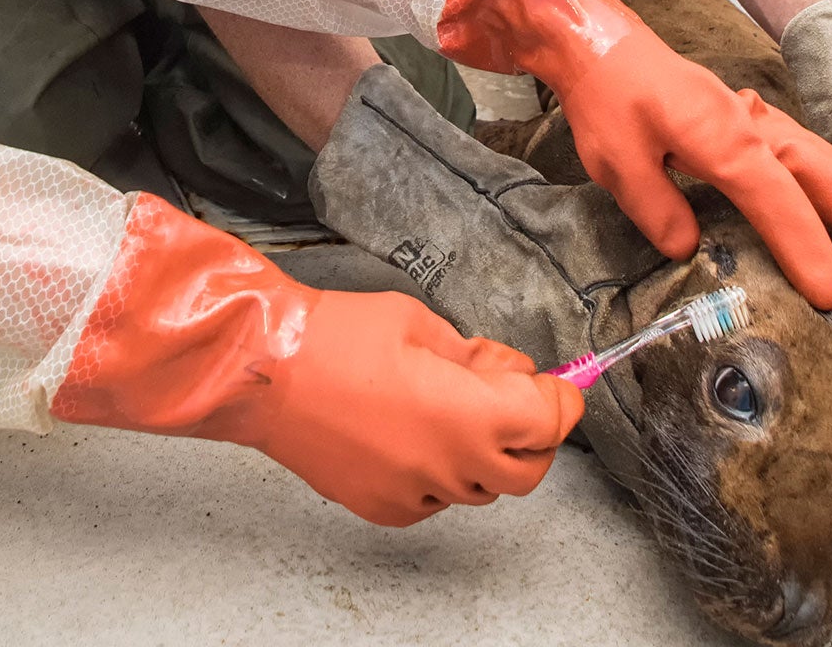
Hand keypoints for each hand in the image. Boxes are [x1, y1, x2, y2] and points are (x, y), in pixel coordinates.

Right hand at [309, 65, 671, 487]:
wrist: (266, 371)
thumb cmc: (335, 337)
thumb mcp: (422, 324)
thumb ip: (475, 355)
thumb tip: (506, 371)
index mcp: (469, 414)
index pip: (550, 419)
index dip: (565, 397)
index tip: (563, 383)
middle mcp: (450, 465)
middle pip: (530, 468)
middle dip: (535, 433)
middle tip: (520, 397)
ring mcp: (416, 492)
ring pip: (482, 486)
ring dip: (488, 452)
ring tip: (456, 406)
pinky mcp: (385, 506)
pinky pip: (437, 497)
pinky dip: (444, 471)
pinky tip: (418, 433)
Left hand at [436, 0, 831, 309]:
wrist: (598, 42)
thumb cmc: (607, 97)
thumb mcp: (615, 158)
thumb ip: (654, 205)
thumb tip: (689, 247)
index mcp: (717, 134)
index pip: (772, 196)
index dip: (804, 245)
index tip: (829, 290)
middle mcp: (745, 123)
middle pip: (815, 166)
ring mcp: (748, 117)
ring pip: (813, 154)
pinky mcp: (743, 118)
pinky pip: (796, 148)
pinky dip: (824, 173)